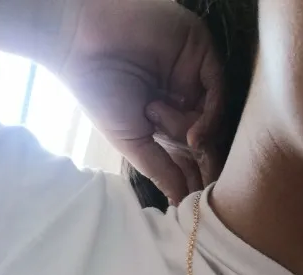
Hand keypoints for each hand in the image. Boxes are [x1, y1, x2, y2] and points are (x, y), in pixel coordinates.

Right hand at [62, 0, 224, 203]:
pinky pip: (218, 89)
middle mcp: (181, 99)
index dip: (195, 177)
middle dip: (206, 162)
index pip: (189, 154)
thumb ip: (160, 169)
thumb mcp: (131, 141)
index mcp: (163, 122)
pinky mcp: (200, 52)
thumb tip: (180, 202)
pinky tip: (195, 135)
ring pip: (214, 116)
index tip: (200, 204)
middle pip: (208, 136)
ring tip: (181, 141)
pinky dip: (211, 116)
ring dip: (197, 136)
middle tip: (208, 189)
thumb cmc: (99, 93)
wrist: (84, 40)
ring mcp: (192, 76)